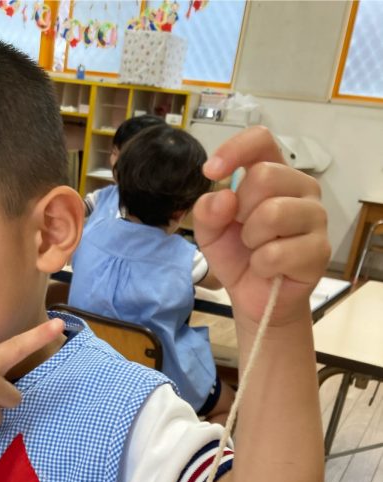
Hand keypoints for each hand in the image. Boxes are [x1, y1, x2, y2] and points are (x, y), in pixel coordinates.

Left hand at [193, 126, 329, 324]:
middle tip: (243, 230)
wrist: (254, 298)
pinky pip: (276, 252)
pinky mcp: (319, 249)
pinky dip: (260, 265)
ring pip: (273, 213)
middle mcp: (300, 188)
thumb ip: (206, 212)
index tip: (211, 172)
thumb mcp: (210, 232)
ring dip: (251, 239)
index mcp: (274, 174)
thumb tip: (222, 197)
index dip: (235, 150)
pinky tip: (267, 268)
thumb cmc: (238, 256)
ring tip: (256, 249)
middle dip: (240, 210)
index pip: (261, 140)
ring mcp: (315, 217)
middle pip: (265, 176)